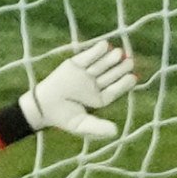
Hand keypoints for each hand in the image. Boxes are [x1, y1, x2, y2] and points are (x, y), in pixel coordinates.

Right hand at [13, 39, 135, 139]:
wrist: (43, 106)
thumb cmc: (63, 117)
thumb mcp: (81, 125)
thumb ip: (98, 128)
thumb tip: (116, 132)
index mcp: (99, 99)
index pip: (114, 90)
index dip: (124, 84)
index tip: (133, 77)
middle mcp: (95, 85)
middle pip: (110, 75)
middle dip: (120, 69)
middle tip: (130, 62)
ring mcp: (85, 74)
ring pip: (100, 65)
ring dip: (110, 59)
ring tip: (119, 53)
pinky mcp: (74, 64)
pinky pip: (87, 57)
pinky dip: (95, 51)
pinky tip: (105, 45)